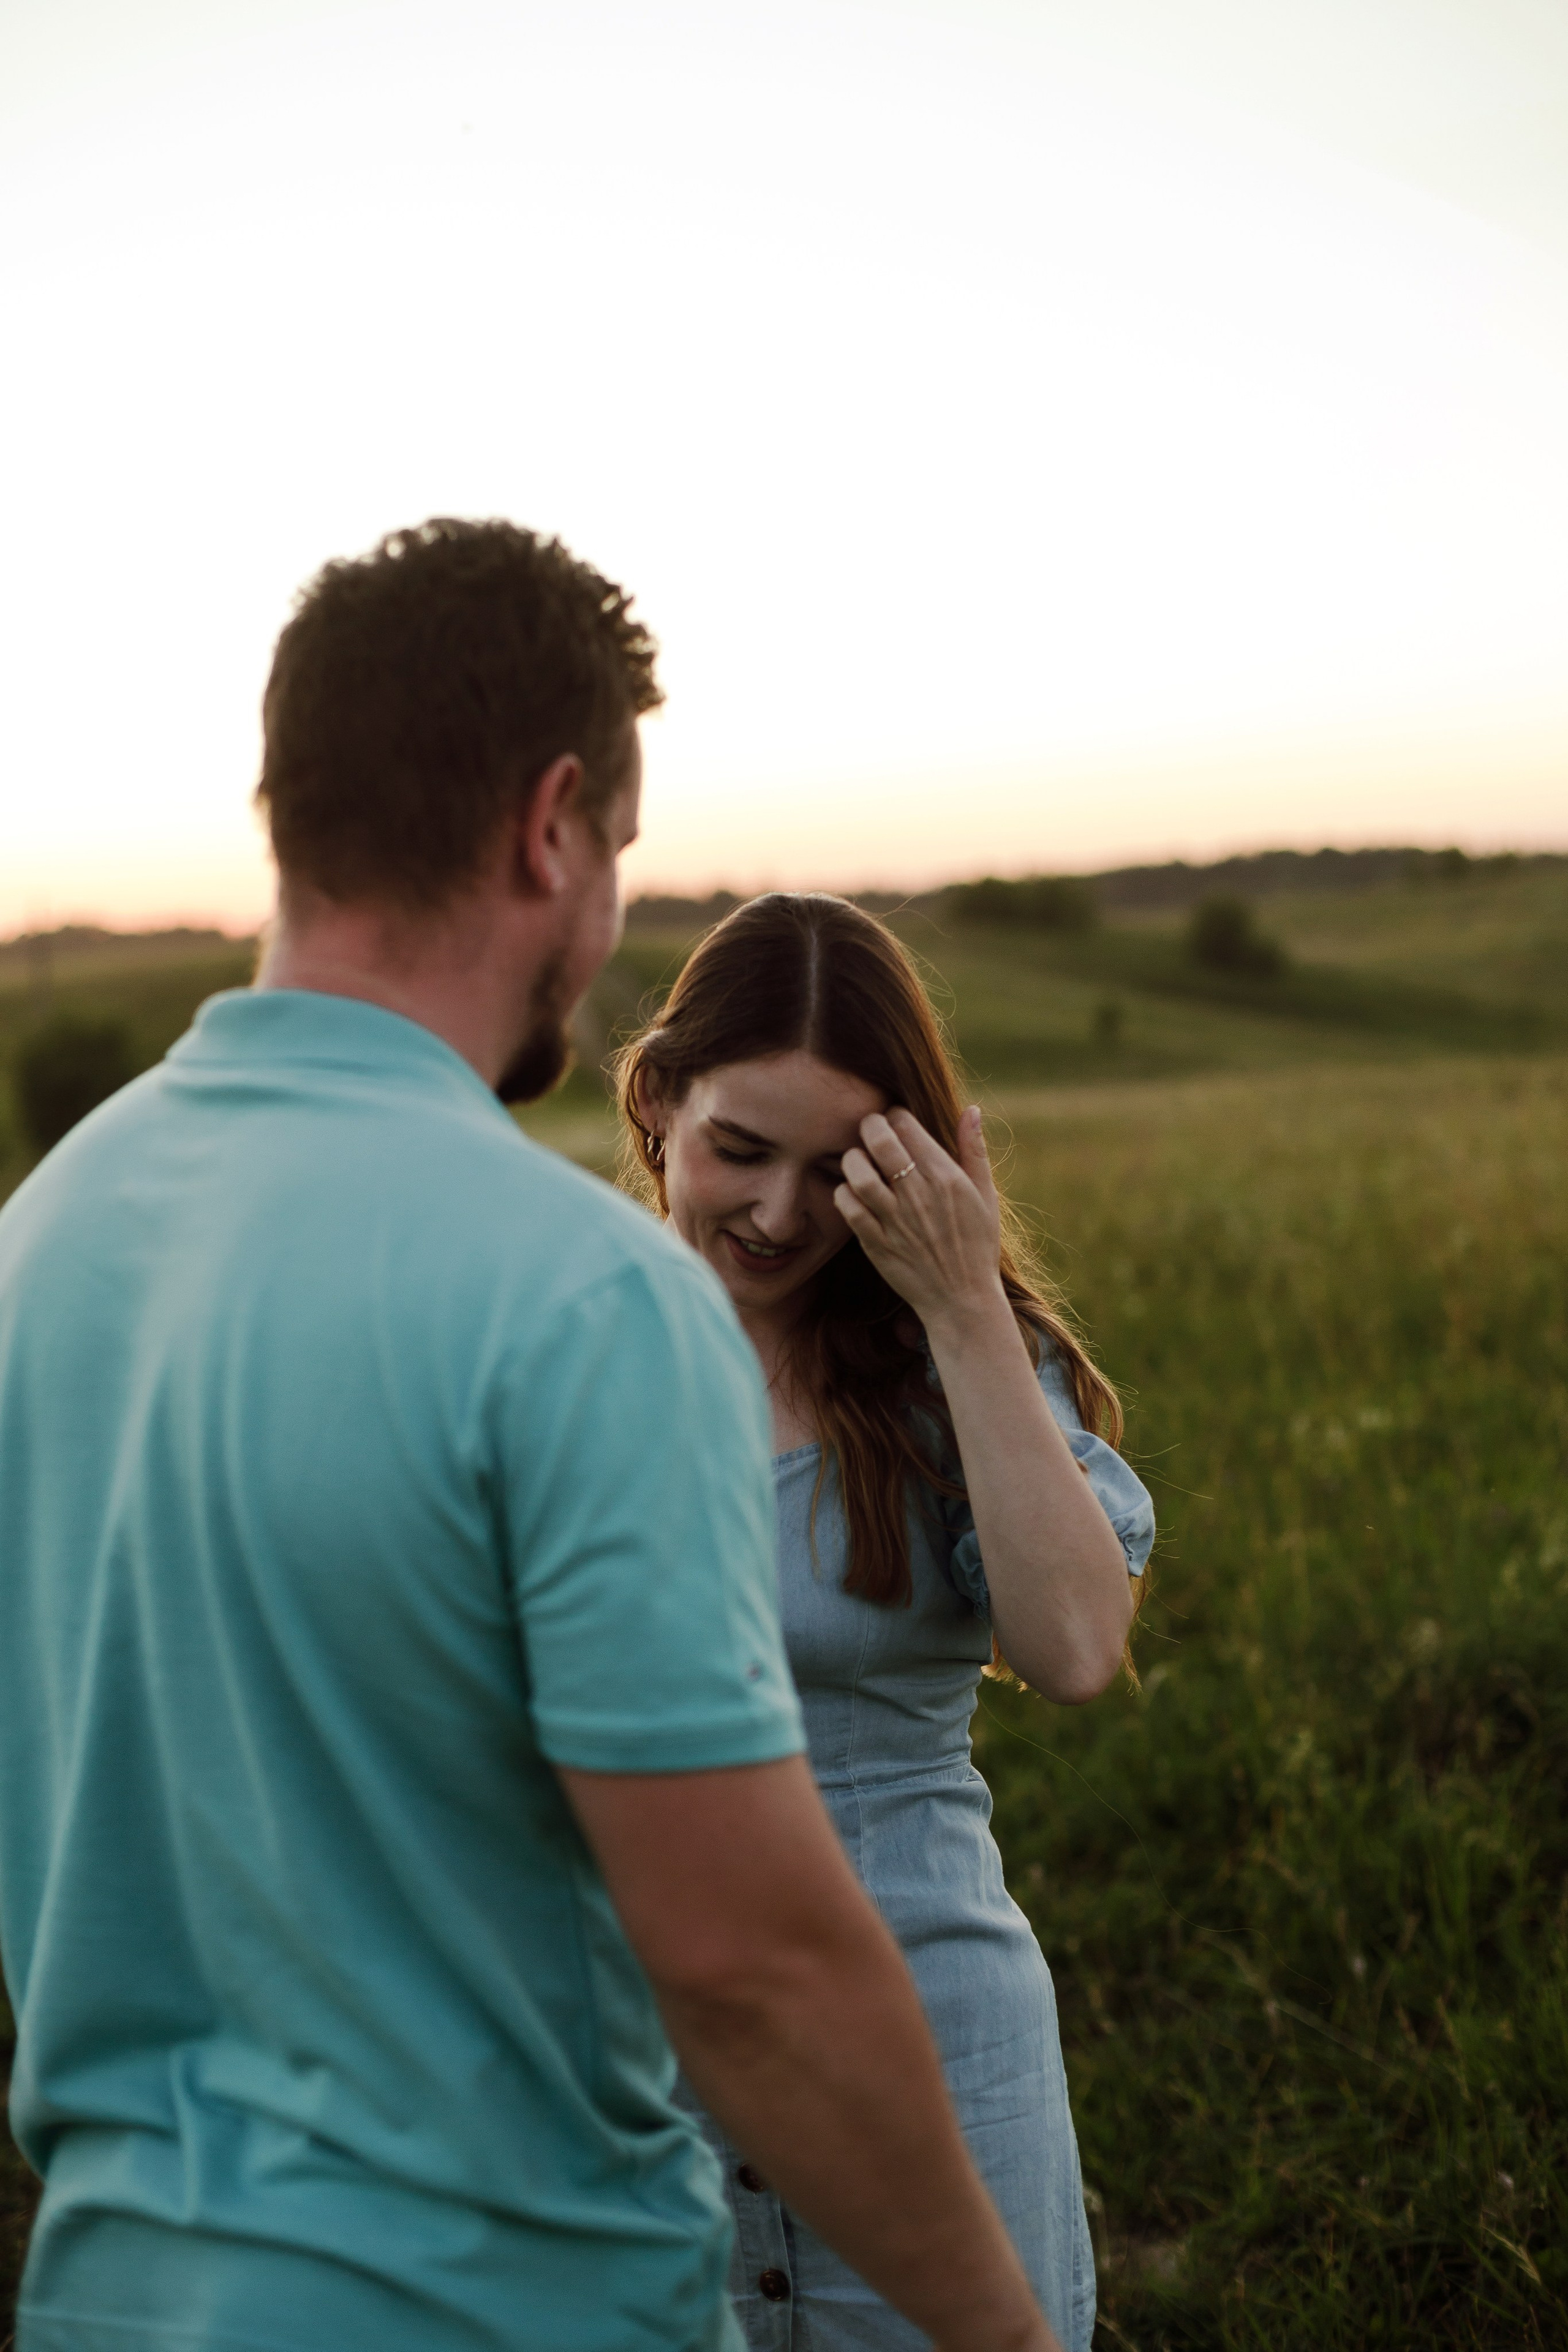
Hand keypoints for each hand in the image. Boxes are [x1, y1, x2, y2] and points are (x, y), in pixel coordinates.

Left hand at [835, 1105, 1006, 1330]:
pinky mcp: (875, 1243)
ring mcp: (895, 1219)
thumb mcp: (985, 1195)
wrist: (963, 1300)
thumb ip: (975, 1150)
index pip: (906, 1124)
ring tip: (859, 1161)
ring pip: (857, 1170)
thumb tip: (970, 1109)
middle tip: (869, 1132)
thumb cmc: (977, 1245)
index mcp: (946, 1176)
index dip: (894, 1115)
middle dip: (868, 1126)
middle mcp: (918, 1194)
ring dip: (852, 1158)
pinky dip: (844, 1192)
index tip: (894, 1122)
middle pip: (878, 1139)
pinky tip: (853, 1193)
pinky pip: (847, 1206)